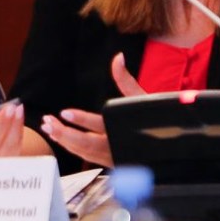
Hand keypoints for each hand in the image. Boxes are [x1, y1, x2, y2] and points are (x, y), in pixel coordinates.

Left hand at [40, 52, 147, 166]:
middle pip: (87, 144)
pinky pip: (87, 157)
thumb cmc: (156, 120)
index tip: (65, 112)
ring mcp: (113, 157)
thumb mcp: (142, 98)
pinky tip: (60, 137)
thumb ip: (126, 80)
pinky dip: (72, 147)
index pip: (101, 124)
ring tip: (48, 126)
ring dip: (64, 141)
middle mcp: (118, 146)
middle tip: (49, 122)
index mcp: (125, 129)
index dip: (82, 119)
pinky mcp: (109, 162)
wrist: (170, 147)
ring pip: (84, 153)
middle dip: (65, 134)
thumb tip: (118, 57)